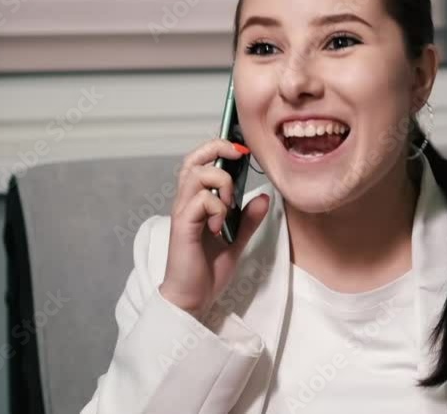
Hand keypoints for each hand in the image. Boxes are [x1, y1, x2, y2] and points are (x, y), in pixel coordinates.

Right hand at [158, 138, 270, 321]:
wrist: (193, 298)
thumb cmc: (207, 271)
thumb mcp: (237, 241)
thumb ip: (249, 219)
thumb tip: (264, 196)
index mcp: (197, 202)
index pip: (201, 162)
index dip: (218, 147)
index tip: (241, 148)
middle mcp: (186, 202)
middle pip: (193, 159)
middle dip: (217, 148)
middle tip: (239, 155)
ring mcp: (183, 212)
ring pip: (197, 174)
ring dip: (221, 182)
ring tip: (229, 205)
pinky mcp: (182, 225)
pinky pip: (200, 200)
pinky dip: (217, 208)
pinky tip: (219, 227)